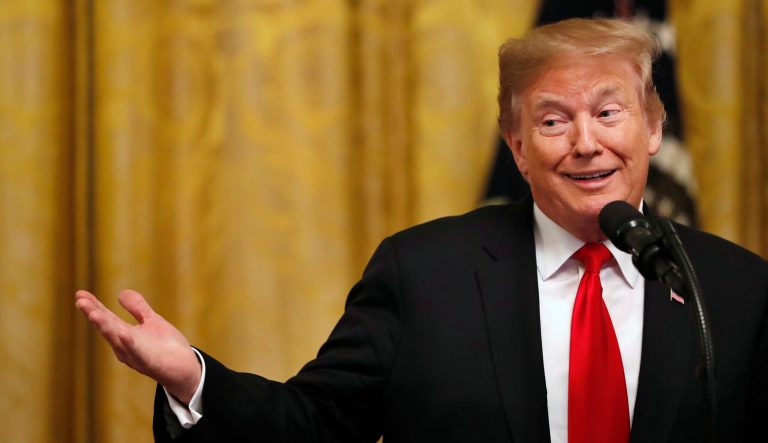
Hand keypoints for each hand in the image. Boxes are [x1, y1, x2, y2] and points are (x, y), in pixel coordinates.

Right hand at [75, 289, 201, 403]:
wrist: (187, 369)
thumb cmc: (167, 347)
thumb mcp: (152, 321)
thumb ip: (138, 308)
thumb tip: (120, 293)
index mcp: (125, 336)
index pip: (106, 318)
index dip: (94, 306)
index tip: (79, 294)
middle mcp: (125, 347)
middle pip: (107, 328)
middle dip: (93, 314)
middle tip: (80, 301)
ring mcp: (136, 356)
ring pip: (118, 340)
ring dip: (105, 327)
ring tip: (93, 313)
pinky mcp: (151, 363)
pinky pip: (138, 353)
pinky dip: (130, 344)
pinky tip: (123, 333)